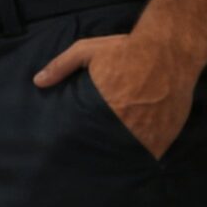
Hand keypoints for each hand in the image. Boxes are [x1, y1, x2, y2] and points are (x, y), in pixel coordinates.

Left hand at [33, 31, 204, 157]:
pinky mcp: (168, 133)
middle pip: (110, 147)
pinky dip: (146, 152)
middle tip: (94, 152)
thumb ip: (61, 65)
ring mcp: (151, 131)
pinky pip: (154, 151)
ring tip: (115, 157)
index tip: (77, 144)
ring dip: (124, 154)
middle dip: (103, 150)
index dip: (84, 141)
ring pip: (132, 153)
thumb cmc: (125, 50)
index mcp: (105, 107)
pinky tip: (138, 151)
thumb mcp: (87, 50)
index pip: (89, 135)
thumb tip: (38, 81)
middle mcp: (128, 123)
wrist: (168, 49)